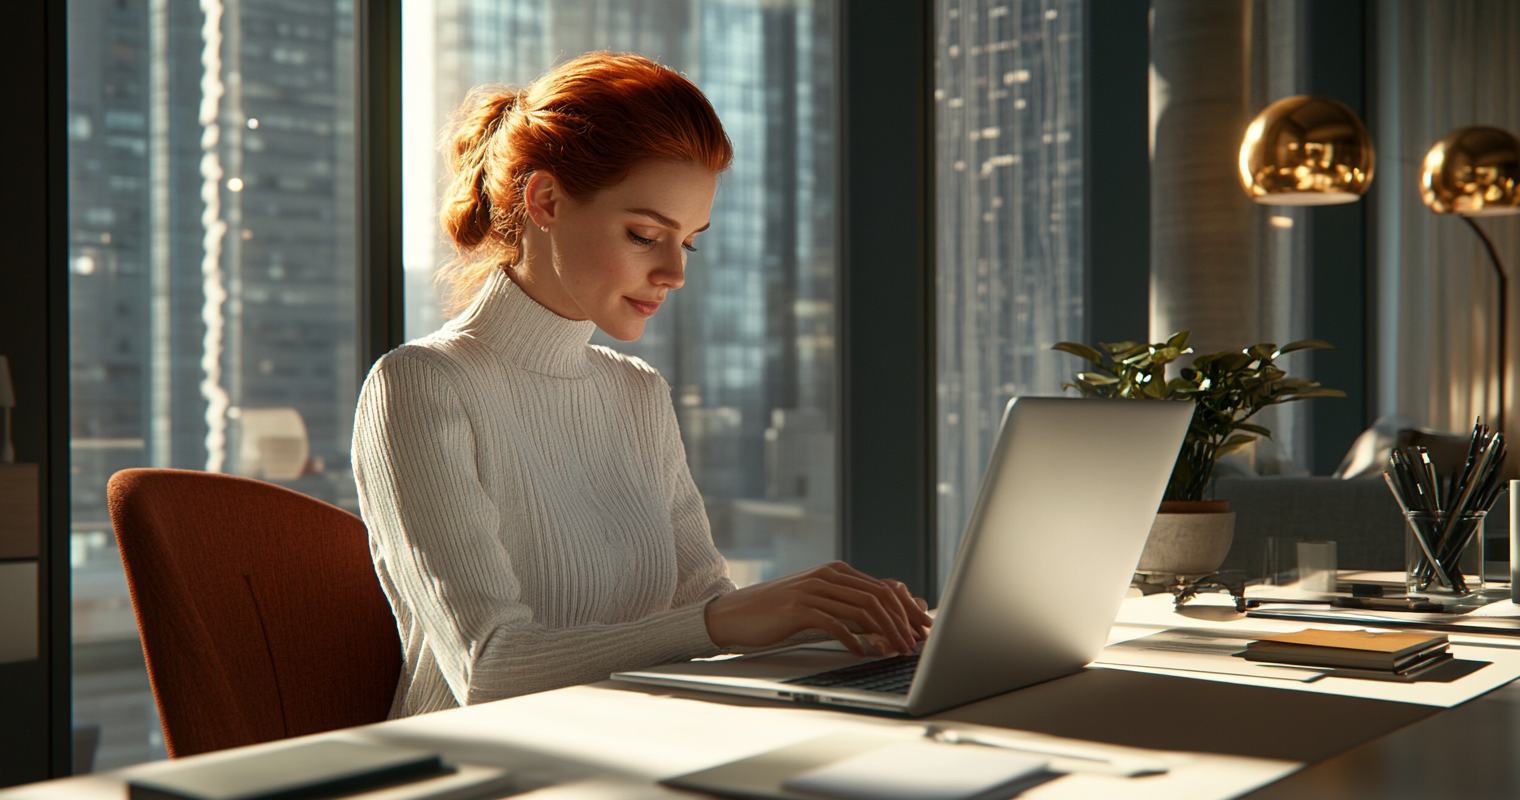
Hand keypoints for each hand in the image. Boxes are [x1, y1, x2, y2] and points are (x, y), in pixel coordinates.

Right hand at [704, 561, 932, 656]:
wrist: (737, 614)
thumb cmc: (779, 613)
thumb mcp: (818, 602)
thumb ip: (849, 604)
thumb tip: (887, 619)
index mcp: (836, 571)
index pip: (883, 588)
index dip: (908, 609)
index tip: (924, 629)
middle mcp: (828, 575)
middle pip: (878, 596)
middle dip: (903, 622)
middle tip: (916, 645)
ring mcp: (813, 589)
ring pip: (862, 609)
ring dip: (884, 633)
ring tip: (896, 651)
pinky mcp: (798, 607)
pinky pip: (835, 622)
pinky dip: (853, 639)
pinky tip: (862, 653)